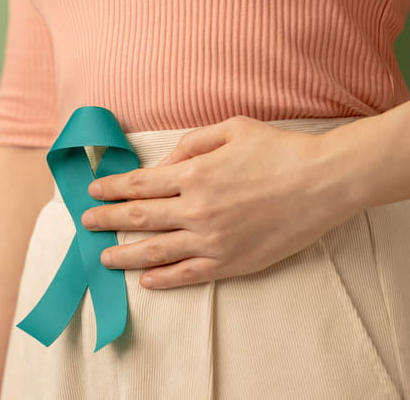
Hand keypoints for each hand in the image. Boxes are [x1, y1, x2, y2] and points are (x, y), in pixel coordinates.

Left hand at [80, 115, 357, 288]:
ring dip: (123, 255)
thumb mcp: (231, 129)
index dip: (112, 189)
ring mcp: (211, 240)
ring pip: (154, 251)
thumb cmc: (279, 151)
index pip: (138, 185)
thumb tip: (165, 162)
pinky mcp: (230, 262)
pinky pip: (187, 274)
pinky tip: (145, 280)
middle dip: (106, 220)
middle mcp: (195, 210)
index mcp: (193, 174)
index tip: (94, 192)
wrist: (324, 182)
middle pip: (137, 219)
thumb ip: (191, 144)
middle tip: (85, 223)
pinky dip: (162, 279)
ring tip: (104, 258)